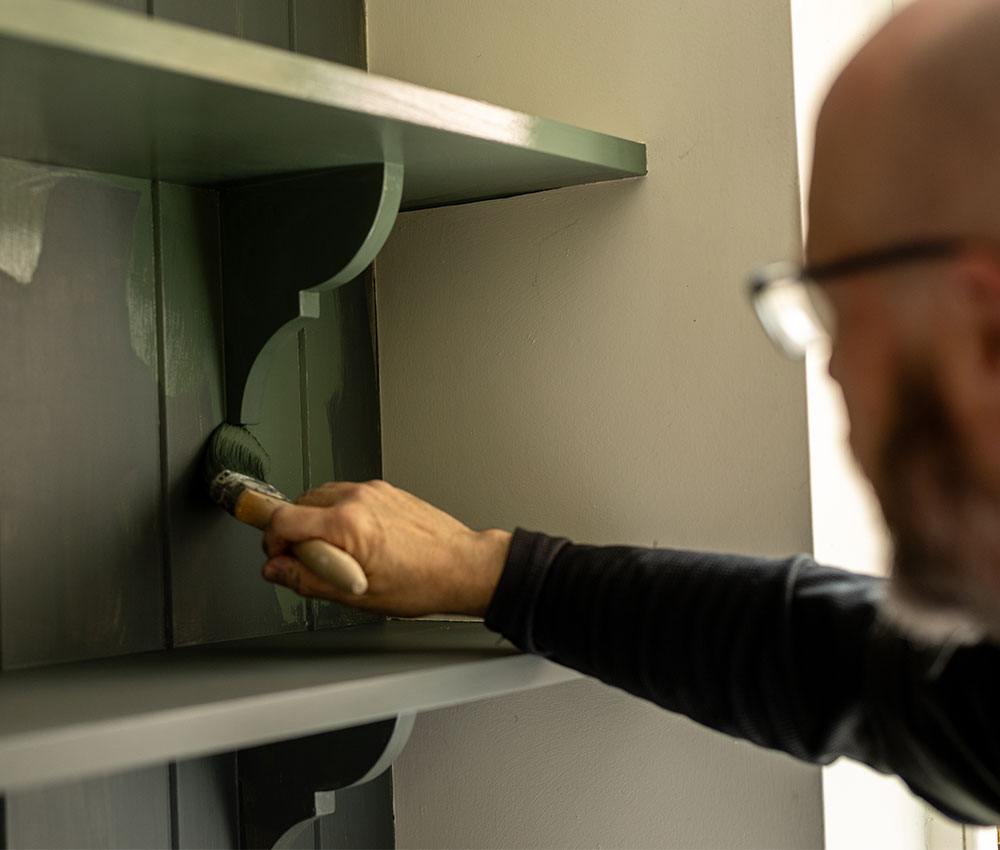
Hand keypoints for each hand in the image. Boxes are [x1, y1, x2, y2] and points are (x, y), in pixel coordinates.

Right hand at [261, 480, 511, 617]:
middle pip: (297, 504)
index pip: (282, 519)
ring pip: (320, 497)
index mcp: (346, 524)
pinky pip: (345, 496)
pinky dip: (340, 515)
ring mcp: (372, 490)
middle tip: (312, 563)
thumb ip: (308, 580)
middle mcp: (357, 498)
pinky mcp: (384, 489)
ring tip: (339, 554)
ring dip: (316, 522)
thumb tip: (277, 571)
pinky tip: (358, 541)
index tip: (278, 560)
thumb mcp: (356, 595)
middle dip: (294, 534)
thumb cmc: (422, 582)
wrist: (462, 566)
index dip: (271, 543)